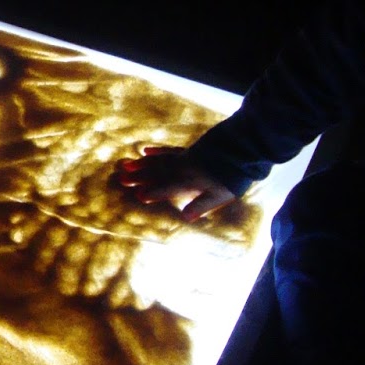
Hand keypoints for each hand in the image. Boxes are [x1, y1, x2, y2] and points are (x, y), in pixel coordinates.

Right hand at [116, 146, 235, 219]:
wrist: (243, 147)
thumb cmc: (232, 176)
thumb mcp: (221, 195)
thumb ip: (202, 205)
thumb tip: (185, 217)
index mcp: (189, 181)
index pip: (167, 188)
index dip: (153, 192)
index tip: (138, 195)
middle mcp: (182, 168)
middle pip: (157, 173)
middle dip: (139, 177)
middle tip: (121, 179)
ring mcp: (185, 157)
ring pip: (159, 160)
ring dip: (142, 164)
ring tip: (126, 165)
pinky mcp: (190, 150)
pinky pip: (169, 150)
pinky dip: (157, 151)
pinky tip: (146, 151)